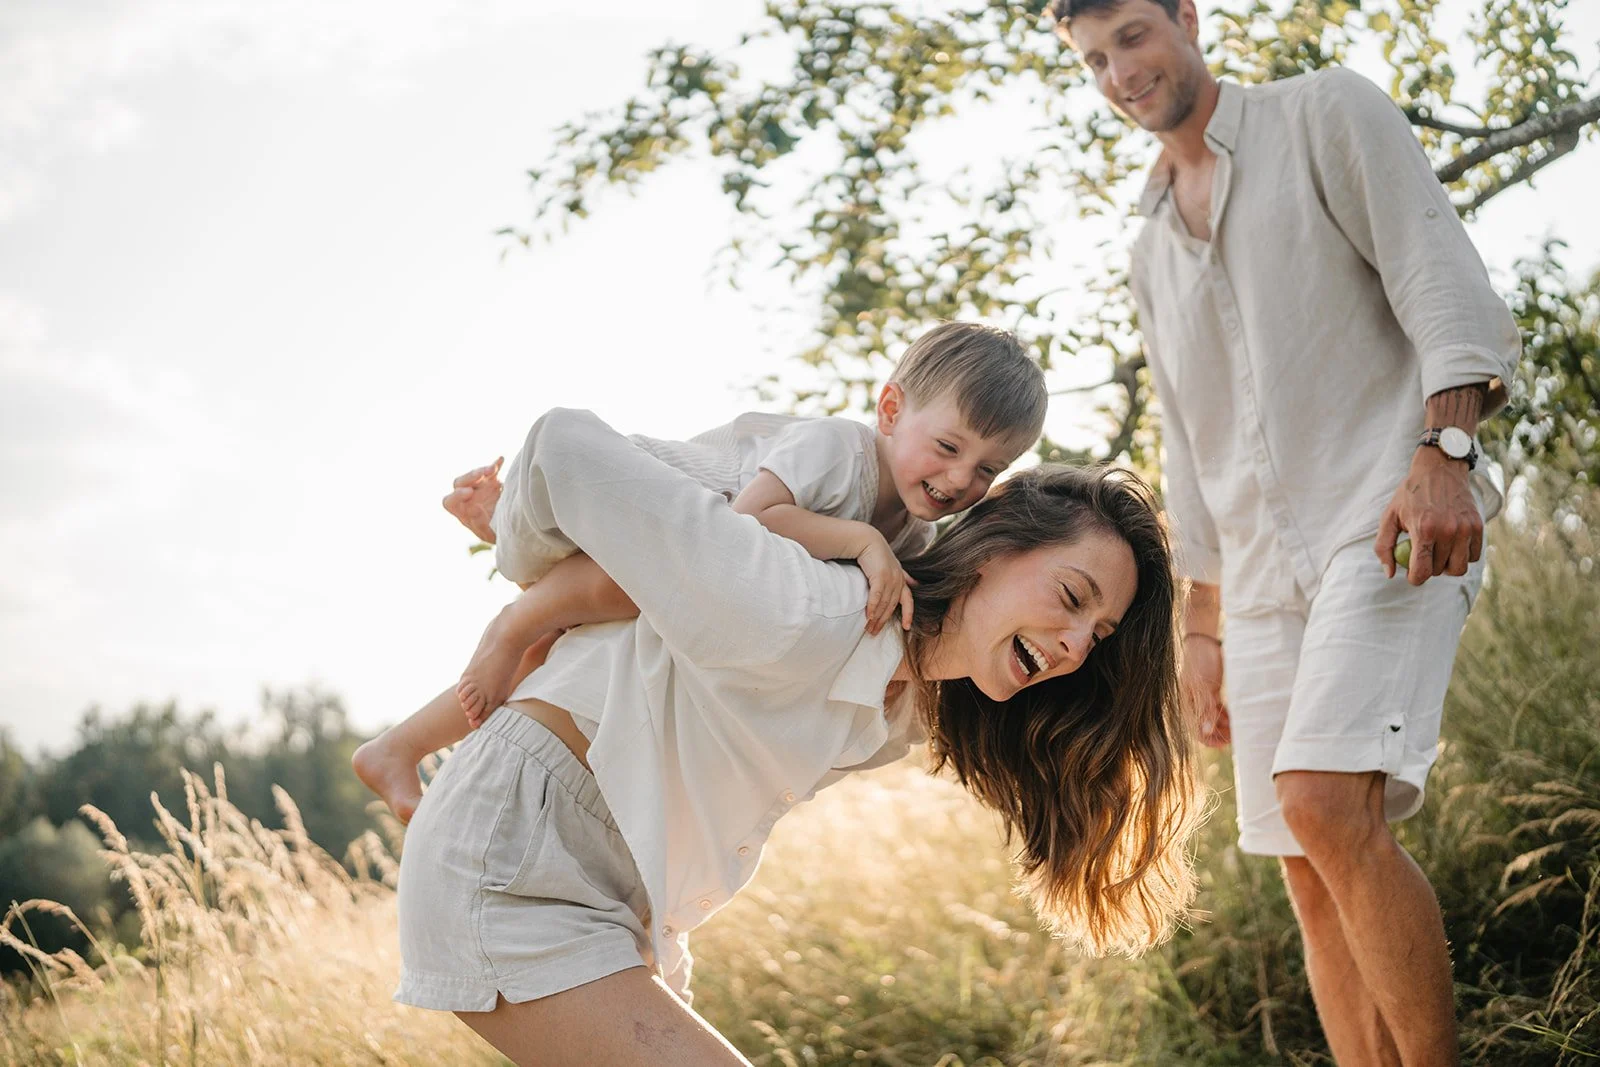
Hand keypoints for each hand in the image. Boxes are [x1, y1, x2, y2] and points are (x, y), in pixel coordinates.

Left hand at [442, 457, 503, 543]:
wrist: (513, 528)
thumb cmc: (496, 534)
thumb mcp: (488, 534)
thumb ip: (479, 523)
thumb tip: (472, 508)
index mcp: (461, 511)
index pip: (449, 501)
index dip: (456, 495)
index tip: (470, 492)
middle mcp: (467, 497)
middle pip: (460, 482)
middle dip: (470, 477)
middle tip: (483, 475)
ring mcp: (479, 487)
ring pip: (476, 474)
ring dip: (483, 470)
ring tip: (493, 469)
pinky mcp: (493, 481)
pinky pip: (492, 470)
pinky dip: (496, 464)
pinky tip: (501, 459)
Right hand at [857, 535, 915, 635]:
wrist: (867, 540)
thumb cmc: (878, 553)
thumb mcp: (895, 565)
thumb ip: (905, 576)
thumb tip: (917, 584)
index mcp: (902, 580)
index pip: (908, 600)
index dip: (908, 614)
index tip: (906, 627)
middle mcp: (898, 581)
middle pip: (891, 606)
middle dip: (883, 621)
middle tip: (873, 632)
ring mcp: (890, 579)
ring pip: (884, 604)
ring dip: (876, 618)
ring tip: (868, 628)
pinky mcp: (879, 576)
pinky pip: (876, 596)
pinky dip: (872, 607)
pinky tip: (868, 616)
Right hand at [1183, 634, 1229, 747]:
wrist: (1203, 642)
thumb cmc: (1200, 662)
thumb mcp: (1204, 687)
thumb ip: (1205, 709)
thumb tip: (1206, 731)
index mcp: (1188, 705)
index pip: (1197, 731)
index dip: (1211, 739)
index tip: (1227, 742)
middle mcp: (1194, 704)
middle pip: (1207, 728)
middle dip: (1221, 734)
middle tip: (1237, 736)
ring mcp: (1202, 698)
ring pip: (1214, 719)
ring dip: (1225, 726)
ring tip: (1239, 728)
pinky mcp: (1211, 691)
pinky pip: (1218, 709)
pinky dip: (1226, 715)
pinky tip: (1236, 717)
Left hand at [1375, 447, 1482, 584]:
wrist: (1439, 470)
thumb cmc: (1410, 495)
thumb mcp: (1389, 516)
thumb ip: (1384, 546)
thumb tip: (1390, 574)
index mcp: (1423, 529)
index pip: (1422, 571)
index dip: (1415, 579)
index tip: (1412, 575)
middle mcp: (1447, 531)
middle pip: (1439, 570)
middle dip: (1428, 568)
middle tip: (1422, 554)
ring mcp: (1465, 529)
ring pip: (1458, 567)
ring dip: (1446, 565)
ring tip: (1437, 552)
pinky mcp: (1478, 526)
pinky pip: (1473, 556)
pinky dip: (1462, 556)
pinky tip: (1451, 545)